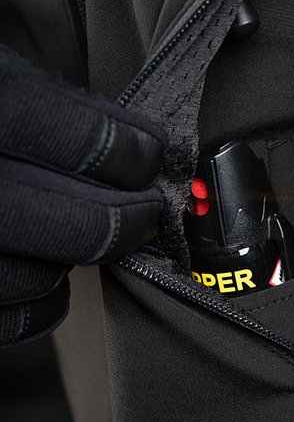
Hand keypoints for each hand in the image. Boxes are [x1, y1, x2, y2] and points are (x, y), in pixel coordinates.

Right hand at [0, 46, 165, 346]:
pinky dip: (39, 303)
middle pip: (67, 224)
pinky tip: (45, 274)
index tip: (151, 153)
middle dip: (124, 218)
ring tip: (90, 230)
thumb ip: (47, 102)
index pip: (70, 139)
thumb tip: (136, 143)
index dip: (127, 150)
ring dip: (77, 257)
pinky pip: (3, 320)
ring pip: (37, 278)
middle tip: (146, 209)